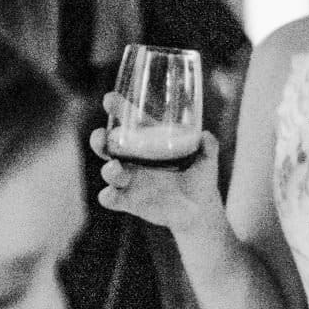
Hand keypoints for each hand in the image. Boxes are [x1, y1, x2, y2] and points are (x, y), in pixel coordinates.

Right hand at [91, 95, 221, 233]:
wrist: (199, 208)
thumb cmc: (200, 176)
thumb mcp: (206, 159)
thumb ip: (209, 147)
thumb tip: (206, 137)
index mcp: (148, 140)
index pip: (128, 120)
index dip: (117, 108)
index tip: (110, 100)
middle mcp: (133, 158)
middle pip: (107, 145)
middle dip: (99, 139)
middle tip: (103, 137)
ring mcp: (129, 180)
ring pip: (108, 171)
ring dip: (109, 169)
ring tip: (117, 168)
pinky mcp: (128, 201)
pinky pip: (110, 198)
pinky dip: (108, 196)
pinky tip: (113, 195)